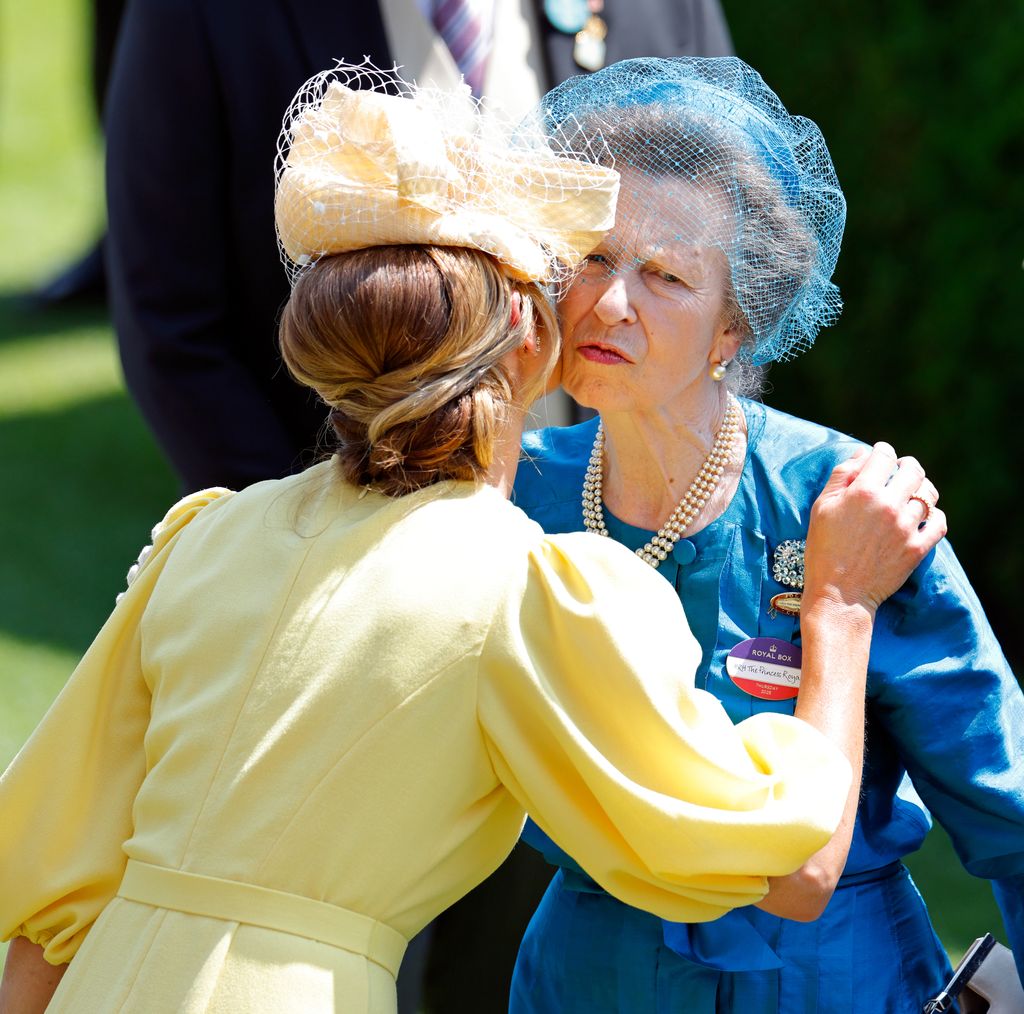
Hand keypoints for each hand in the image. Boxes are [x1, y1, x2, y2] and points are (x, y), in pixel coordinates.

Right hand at [804, 443, 946, 615]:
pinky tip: (922, 517)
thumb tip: (863, 455)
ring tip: (911, 494)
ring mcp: (907, 527)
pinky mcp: (918, 547)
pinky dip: (934, 515)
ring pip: (928, 493)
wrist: (839, 594)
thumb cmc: (824, 549)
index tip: (879, 457)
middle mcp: (889, 505)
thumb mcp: (822, 508)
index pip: (884, 455)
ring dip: (921, 488)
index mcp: (863, 491)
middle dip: (905, 466)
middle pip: (913, 470)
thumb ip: (841, 476)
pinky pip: (939, 521)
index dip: (881, 452)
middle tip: (899, 472)